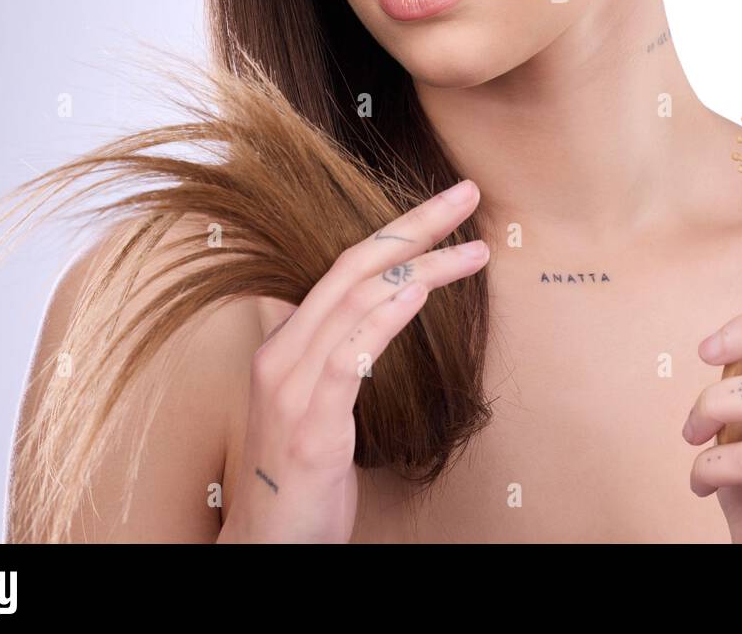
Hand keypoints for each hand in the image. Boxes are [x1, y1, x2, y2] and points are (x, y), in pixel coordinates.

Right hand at [218, 178, 487, 542]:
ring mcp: (293, 388)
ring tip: (474, 251)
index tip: (447, 205)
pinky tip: (418, 294)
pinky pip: (348, 359)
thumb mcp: (312, 403)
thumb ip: (331, 355)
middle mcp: (283, 354)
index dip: (398, 229)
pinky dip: (385, 319)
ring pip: (358, 302)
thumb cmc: (299, 475)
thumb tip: (365, 317)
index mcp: (287, 343)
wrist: (268, 547)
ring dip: (422, 267)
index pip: (346, 266)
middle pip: (354, 266)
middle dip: (415, 225)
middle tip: (466, 194)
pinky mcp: (312, 426)